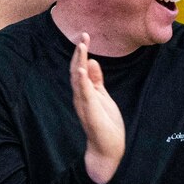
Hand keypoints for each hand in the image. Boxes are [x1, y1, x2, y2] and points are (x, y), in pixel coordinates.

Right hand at [72, 34, 124, 183]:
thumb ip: (97, 81)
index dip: (81, 52)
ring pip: (78, 79)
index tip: (85, 36)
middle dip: (79, 52)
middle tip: (83, 34)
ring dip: (80, 61)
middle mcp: (80, 96)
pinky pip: (85, 93)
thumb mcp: (102, 97)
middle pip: (76, 69)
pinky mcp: (90, 111)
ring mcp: (84, 103)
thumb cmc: (105, 124)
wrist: (107, 149)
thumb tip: (92, 62)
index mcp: (84, 92)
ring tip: (82, 46)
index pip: (80, 68)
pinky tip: (83, 68)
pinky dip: (83, 80)